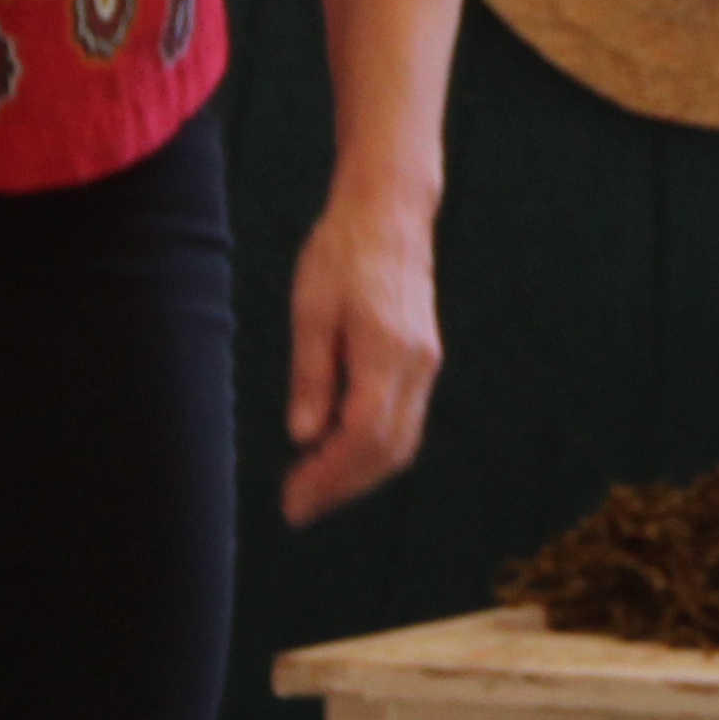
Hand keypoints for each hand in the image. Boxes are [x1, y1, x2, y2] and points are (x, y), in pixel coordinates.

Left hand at [281, 182, 443, 526]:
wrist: (389, 213)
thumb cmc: (343, 253)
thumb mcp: (312, 310)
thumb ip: (311, 375)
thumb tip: (303, 436)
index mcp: (388, 352)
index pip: (363, 436)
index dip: (328, 477)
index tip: (292, 500)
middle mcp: (417, 365)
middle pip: (388, 450)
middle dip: (342, 487)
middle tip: (295, 506)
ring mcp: (426, 364)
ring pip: (401, 441)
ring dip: (358, 473)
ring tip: (311, 485)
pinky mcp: (423, 360)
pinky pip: (404, 421)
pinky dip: (371, 448)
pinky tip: (335, 449)